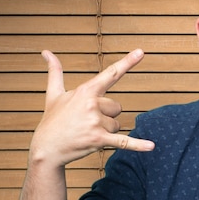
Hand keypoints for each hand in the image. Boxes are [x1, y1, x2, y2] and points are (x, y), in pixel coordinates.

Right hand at [30, 49, 154, 166]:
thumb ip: (55, 72)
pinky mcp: (100, 139)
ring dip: (106, 130)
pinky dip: (138, 145)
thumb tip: (46, 52)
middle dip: (105, 116)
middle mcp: (92, 104)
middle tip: (86, 122)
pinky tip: (152, 146)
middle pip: (116, 108)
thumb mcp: (53, 94)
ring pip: (117, 124)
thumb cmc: (53, 120)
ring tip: (87, 132)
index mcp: (85, 91)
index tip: (140, 52)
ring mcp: (96, 122)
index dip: (127, 63)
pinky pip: (125, 142)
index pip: (110, 74)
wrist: (47, 148)